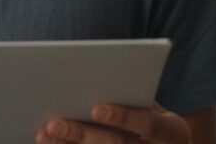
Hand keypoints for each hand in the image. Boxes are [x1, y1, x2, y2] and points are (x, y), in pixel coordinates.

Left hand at [35, 102, 189, 143]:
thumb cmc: (151, 116)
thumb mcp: (152, 105)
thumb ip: (131, 95)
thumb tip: (89, 77)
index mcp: (171, 132)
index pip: (148, 124)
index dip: (123, 117)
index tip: (96, 109)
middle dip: (83, 135)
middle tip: (54, 124)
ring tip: (44, 135)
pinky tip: (48, 143)